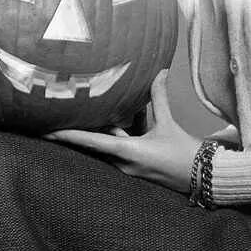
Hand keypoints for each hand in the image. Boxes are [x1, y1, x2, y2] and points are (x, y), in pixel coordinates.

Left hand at [45, 69, 200, 193]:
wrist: (203, 178)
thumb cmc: (184, 153)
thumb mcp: (169, 124)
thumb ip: (159, 98)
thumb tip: (159, 71)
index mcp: (126, 152)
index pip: (90, 142)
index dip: (67, 135)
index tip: (47, 131)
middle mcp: (122, 162)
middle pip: (94, 143)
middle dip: (79, 130)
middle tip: (56, 118)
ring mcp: (128, 168)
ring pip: (108, 144)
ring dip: (103, 129)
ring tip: (87, 112)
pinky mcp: (135, 168)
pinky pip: (120, 148)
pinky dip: (119, 133)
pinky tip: (123, 117)